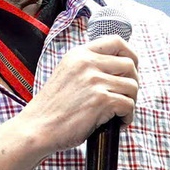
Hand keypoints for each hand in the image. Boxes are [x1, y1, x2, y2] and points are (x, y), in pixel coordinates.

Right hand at [22, 34, 138, 155]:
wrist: (36, 128)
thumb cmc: (51, 109)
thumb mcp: (65, 74)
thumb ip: (87, 67)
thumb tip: (117, 70)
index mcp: (79, 54)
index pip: (116, 41)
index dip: (130, 54)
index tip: (130, 70)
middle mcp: (87, 63)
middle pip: (130, 64)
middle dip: (132, 83)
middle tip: (124, 98)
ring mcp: (95, 81)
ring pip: (132, 86)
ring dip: (130, 102)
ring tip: (118, 114)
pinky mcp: (101, 100)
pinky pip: (129, 105)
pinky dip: (127, 117)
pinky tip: (117, 124)